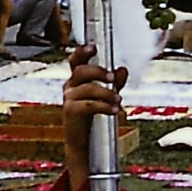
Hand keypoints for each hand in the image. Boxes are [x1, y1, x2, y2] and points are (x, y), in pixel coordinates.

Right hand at [62, 44, 126, 188]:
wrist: (84, 143)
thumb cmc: (93, 116)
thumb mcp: (106, 96)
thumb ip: (115, 83)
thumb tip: (123, 69)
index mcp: (77, 79)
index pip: (76, 60)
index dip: (82, 51)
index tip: (93, 47)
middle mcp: (70, 86)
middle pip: (81, 70)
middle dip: (99, 72)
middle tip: (113, 78)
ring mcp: (69, 98)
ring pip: (87, 88)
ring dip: (106, 93)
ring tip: (118, 101)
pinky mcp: (71, 112)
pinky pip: (88, 104)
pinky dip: (104, 106)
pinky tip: (115, 111)